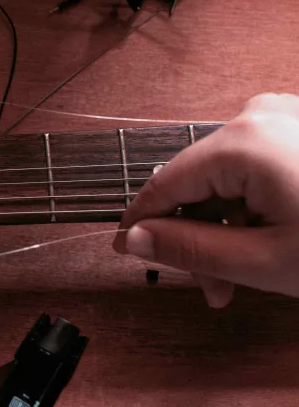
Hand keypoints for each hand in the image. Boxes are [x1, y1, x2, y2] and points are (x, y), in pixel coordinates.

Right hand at [115, 93, 298, 306]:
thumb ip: (189, 251)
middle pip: (197, 183)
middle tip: (213, 291)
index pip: (163, 184)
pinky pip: (257, 168)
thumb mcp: (265, 261)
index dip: (140, 225)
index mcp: (243, 141)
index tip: (125, 253)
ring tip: (244, 277)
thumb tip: (134, 240)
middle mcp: (258, 115)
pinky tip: (269, 242)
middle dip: (197, 239)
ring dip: (225, 228)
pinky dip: (253, 207)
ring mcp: (286, 117)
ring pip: (227, 179)